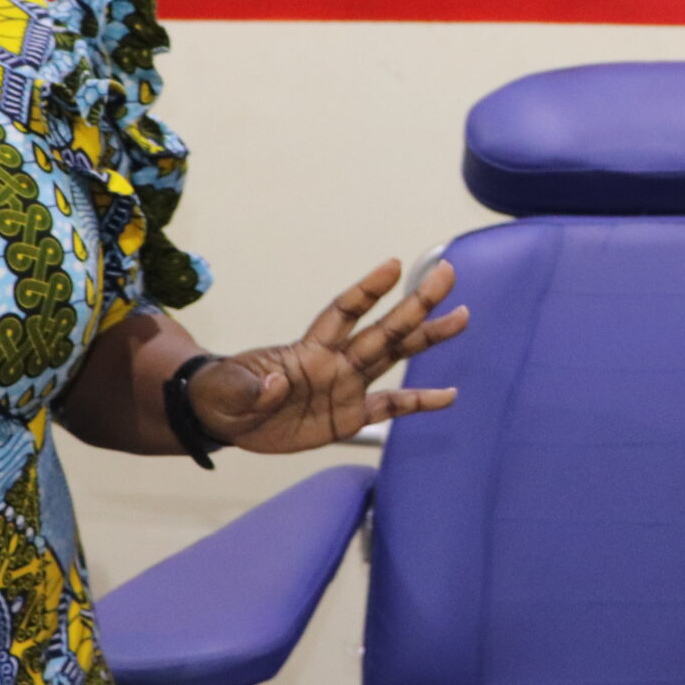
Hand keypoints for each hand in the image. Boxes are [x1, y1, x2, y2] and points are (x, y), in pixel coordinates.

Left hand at [189, 258, 466, 453]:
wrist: (226, 420)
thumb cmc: (223, 394)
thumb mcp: (227, 391)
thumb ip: (253, 388)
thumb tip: (275, 385)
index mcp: (308, 350)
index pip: (343, 312)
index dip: (367, 290)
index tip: (393, 265)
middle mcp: (336, 362)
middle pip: (383, 329)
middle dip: (414, 304)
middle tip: (446, 275)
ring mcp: (346, 386)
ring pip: (395, 357)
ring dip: (427, 338)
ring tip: (461, 318)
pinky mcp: (349, 416)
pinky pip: (391, 407)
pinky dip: (419, 402)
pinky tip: (449, 395)